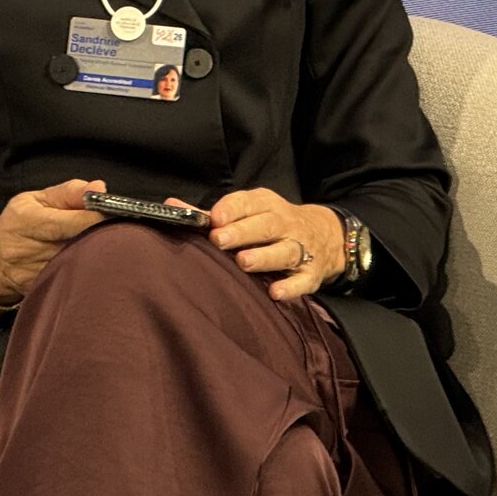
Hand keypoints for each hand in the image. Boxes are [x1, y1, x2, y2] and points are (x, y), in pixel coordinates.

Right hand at [0, 178, 108, 322]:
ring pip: (74, 265)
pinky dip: (85, 269)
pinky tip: (93, 261)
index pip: (62, 223)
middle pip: (72, 245)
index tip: (114, 214)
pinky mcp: (39, 290)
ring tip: (109, 243)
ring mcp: (31, 274)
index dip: (91, 219)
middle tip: (119, 228)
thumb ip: (70, 192)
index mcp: (23, 221)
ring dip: (95, 254)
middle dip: (99, 237)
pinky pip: (70, 279)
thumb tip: (99, 189)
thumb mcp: (38, 198)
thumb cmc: (20, 222)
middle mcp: (25, 250)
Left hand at [189, 187, 344, 300]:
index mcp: (267, 205)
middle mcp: (285, 224)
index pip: (250, 202)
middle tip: (219, 239)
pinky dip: (291, 287)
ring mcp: (301, 249)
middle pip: (266, 225)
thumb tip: (171, 207)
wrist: (325, 235)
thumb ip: (213, 215)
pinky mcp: (310, 274)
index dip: (232, 209)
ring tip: (243, 262)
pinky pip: (302, 280)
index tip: (214, 219)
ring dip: (264, 256)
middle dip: (243, 232)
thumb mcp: (250, 211)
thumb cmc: (273, 224)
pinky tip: (275, 293)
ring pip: (284, 250)